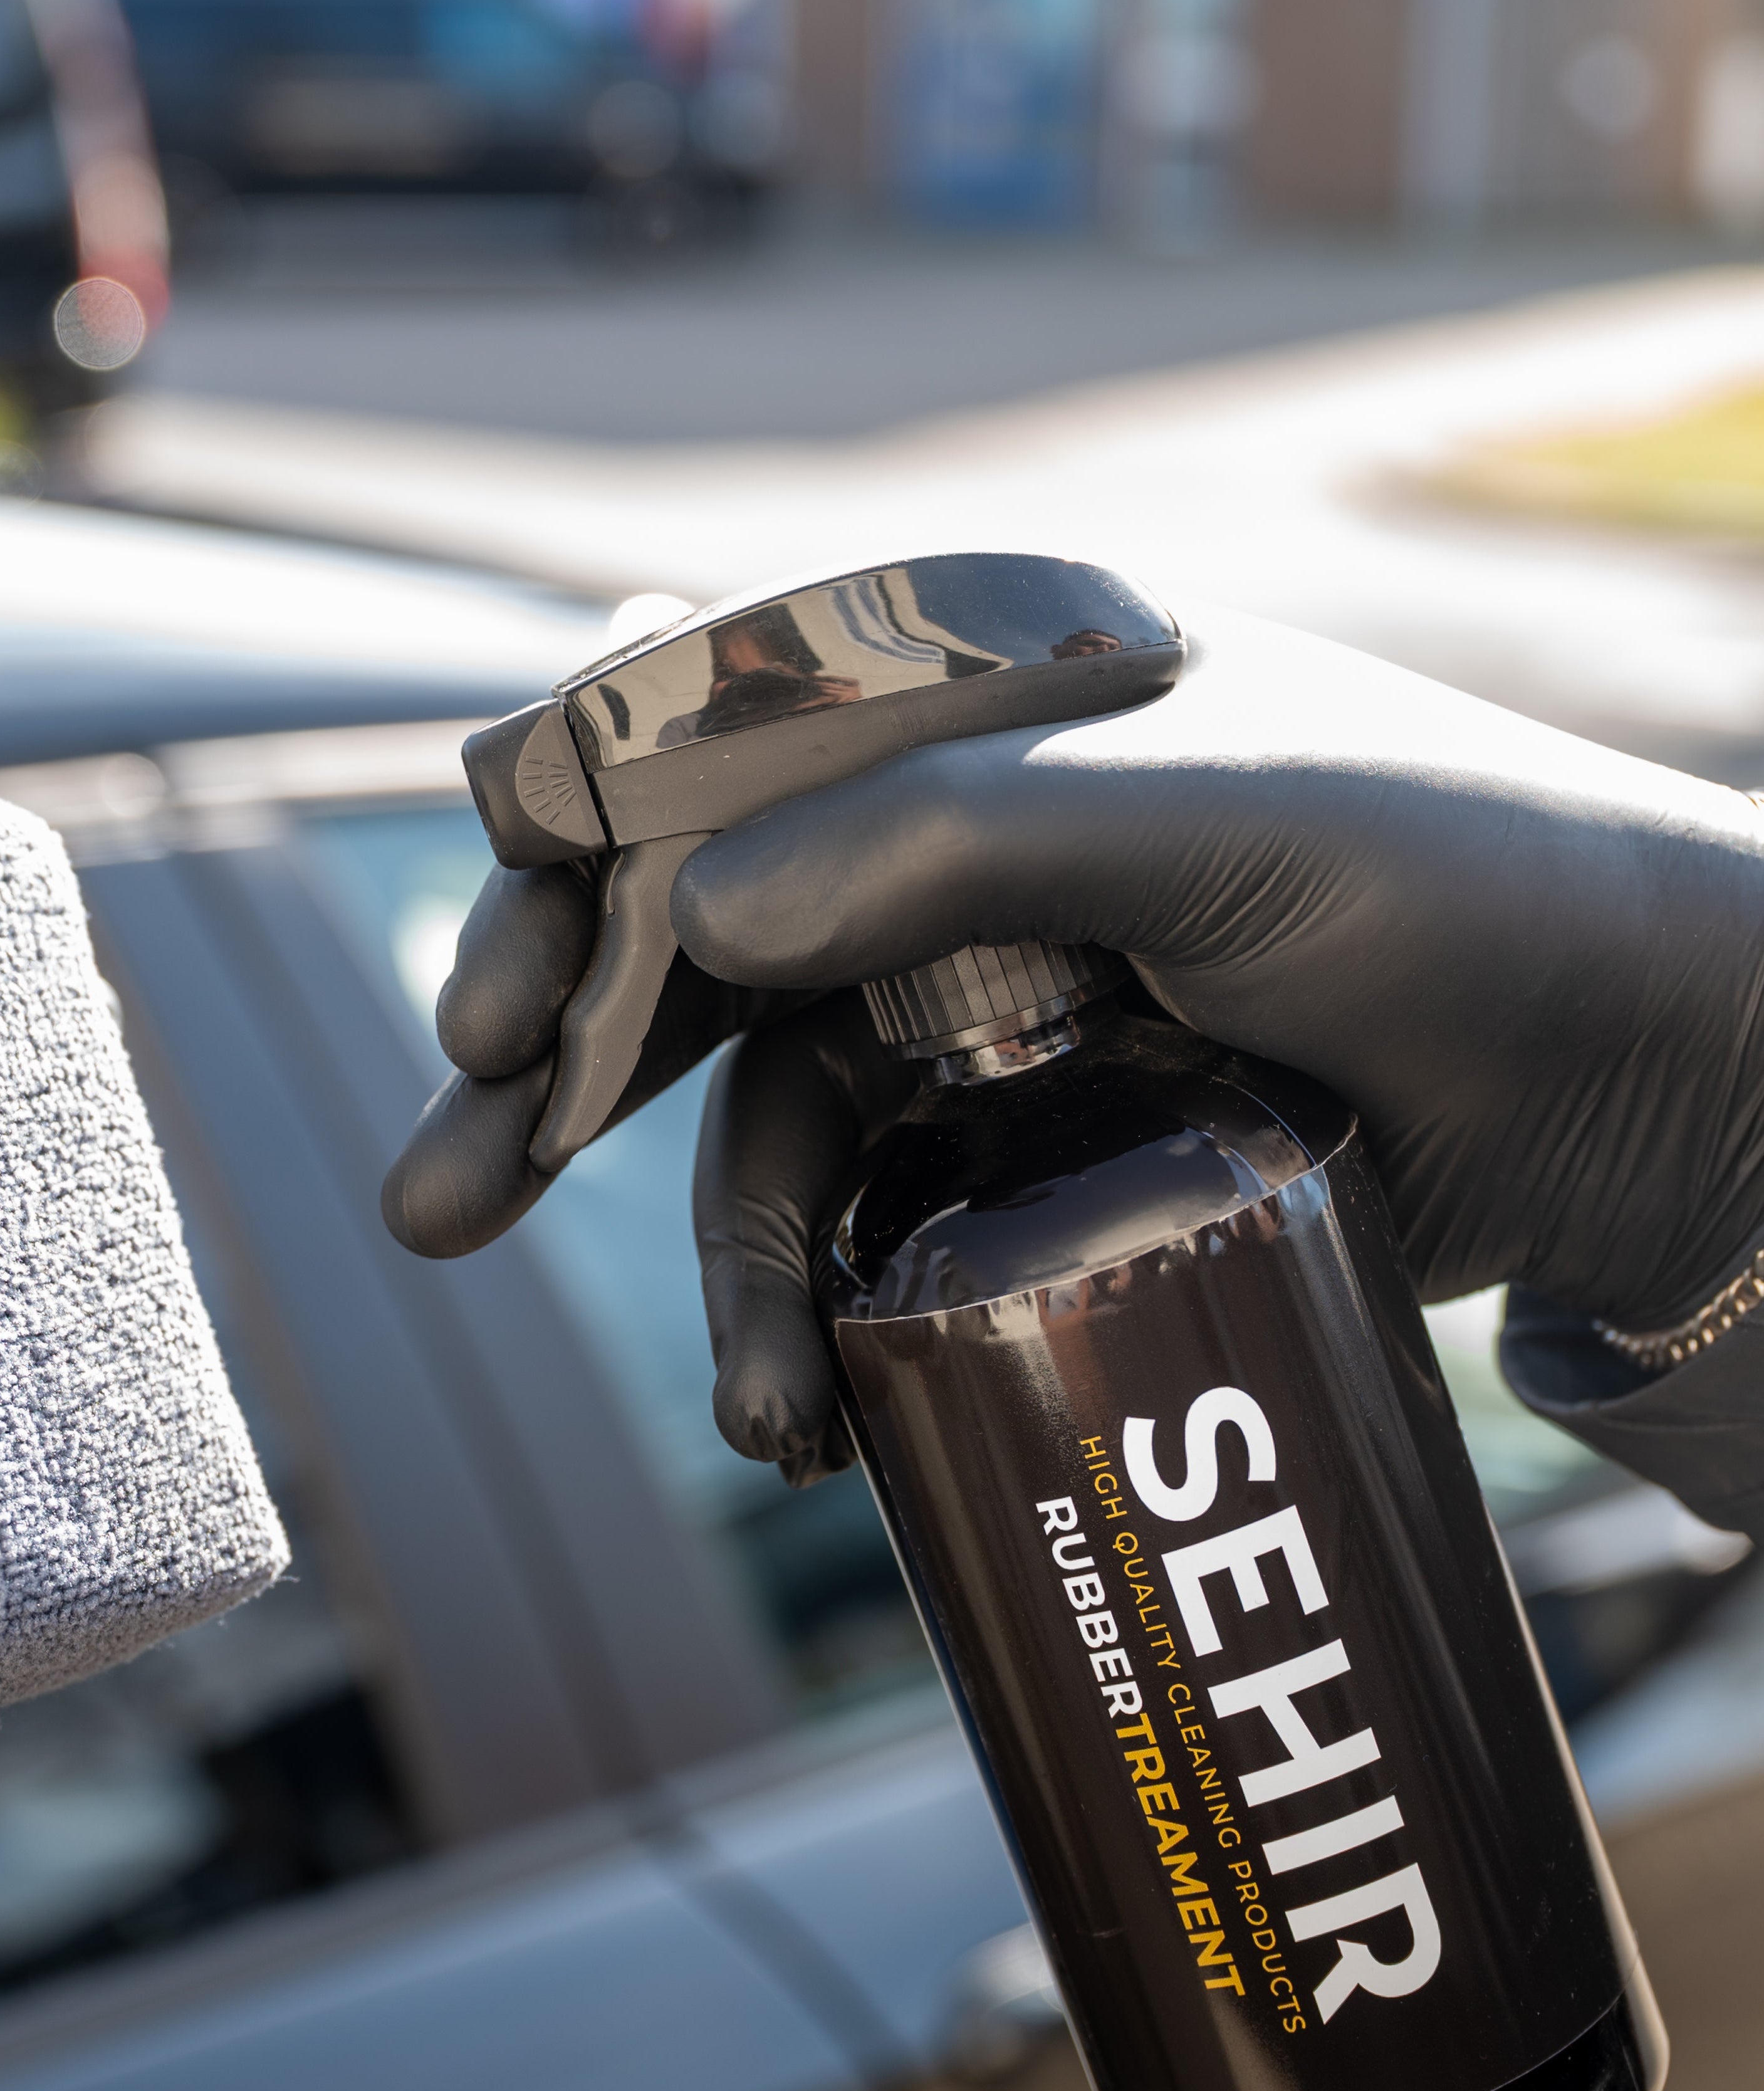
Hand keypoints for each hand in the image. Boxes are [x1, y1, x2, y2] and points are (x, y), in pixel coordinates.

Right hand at [385, 608, 1763, 1482]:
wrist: (1653, 1084)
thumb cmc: (1475, 885)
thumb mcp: (1232, 814)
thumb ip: (965, 835)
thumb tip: (698, 908)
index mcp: (972, 680)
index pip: (698, 728)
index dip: (563, 846)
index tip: (495, 989)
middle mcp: (943, 830)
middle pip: (682, 930)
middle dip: (551, 1062)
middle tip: (446, 1186)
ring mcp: (974, 992)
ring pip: (763, 1110)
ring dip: (717, 1259)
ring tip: (746, 1408)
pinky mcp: (1021, 1132)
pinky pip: (865, 1214)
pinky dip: (821, 1310)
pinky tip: (811, 1409)